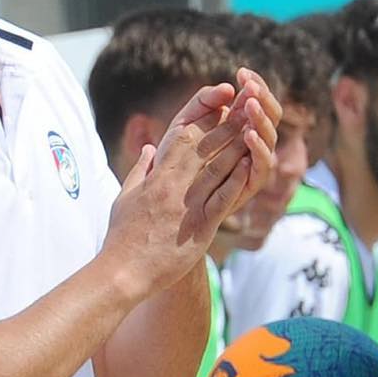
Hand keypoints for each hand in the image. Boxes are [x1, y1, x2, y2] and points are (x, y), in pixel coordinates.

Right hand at [102, 71, 278, 297]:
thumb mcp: (125, 196)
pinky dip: (237, 181)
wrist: (122, 271)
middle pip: (205, 147)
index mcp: (157, 176)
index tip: (222, 105)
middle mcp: (173, 185)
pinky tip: (251, 167)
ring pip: (217, 168)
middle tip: (248, 107)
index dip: (205, 118)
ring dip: (238, 147)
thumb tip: (148, 148)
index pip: (184, 137)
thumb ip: (140, 170)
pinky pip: (221, 199)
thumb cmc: (122, 237)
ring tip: (255, 129)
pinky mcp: (199, 227)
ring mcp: (187, 205)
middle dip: (228, 125)